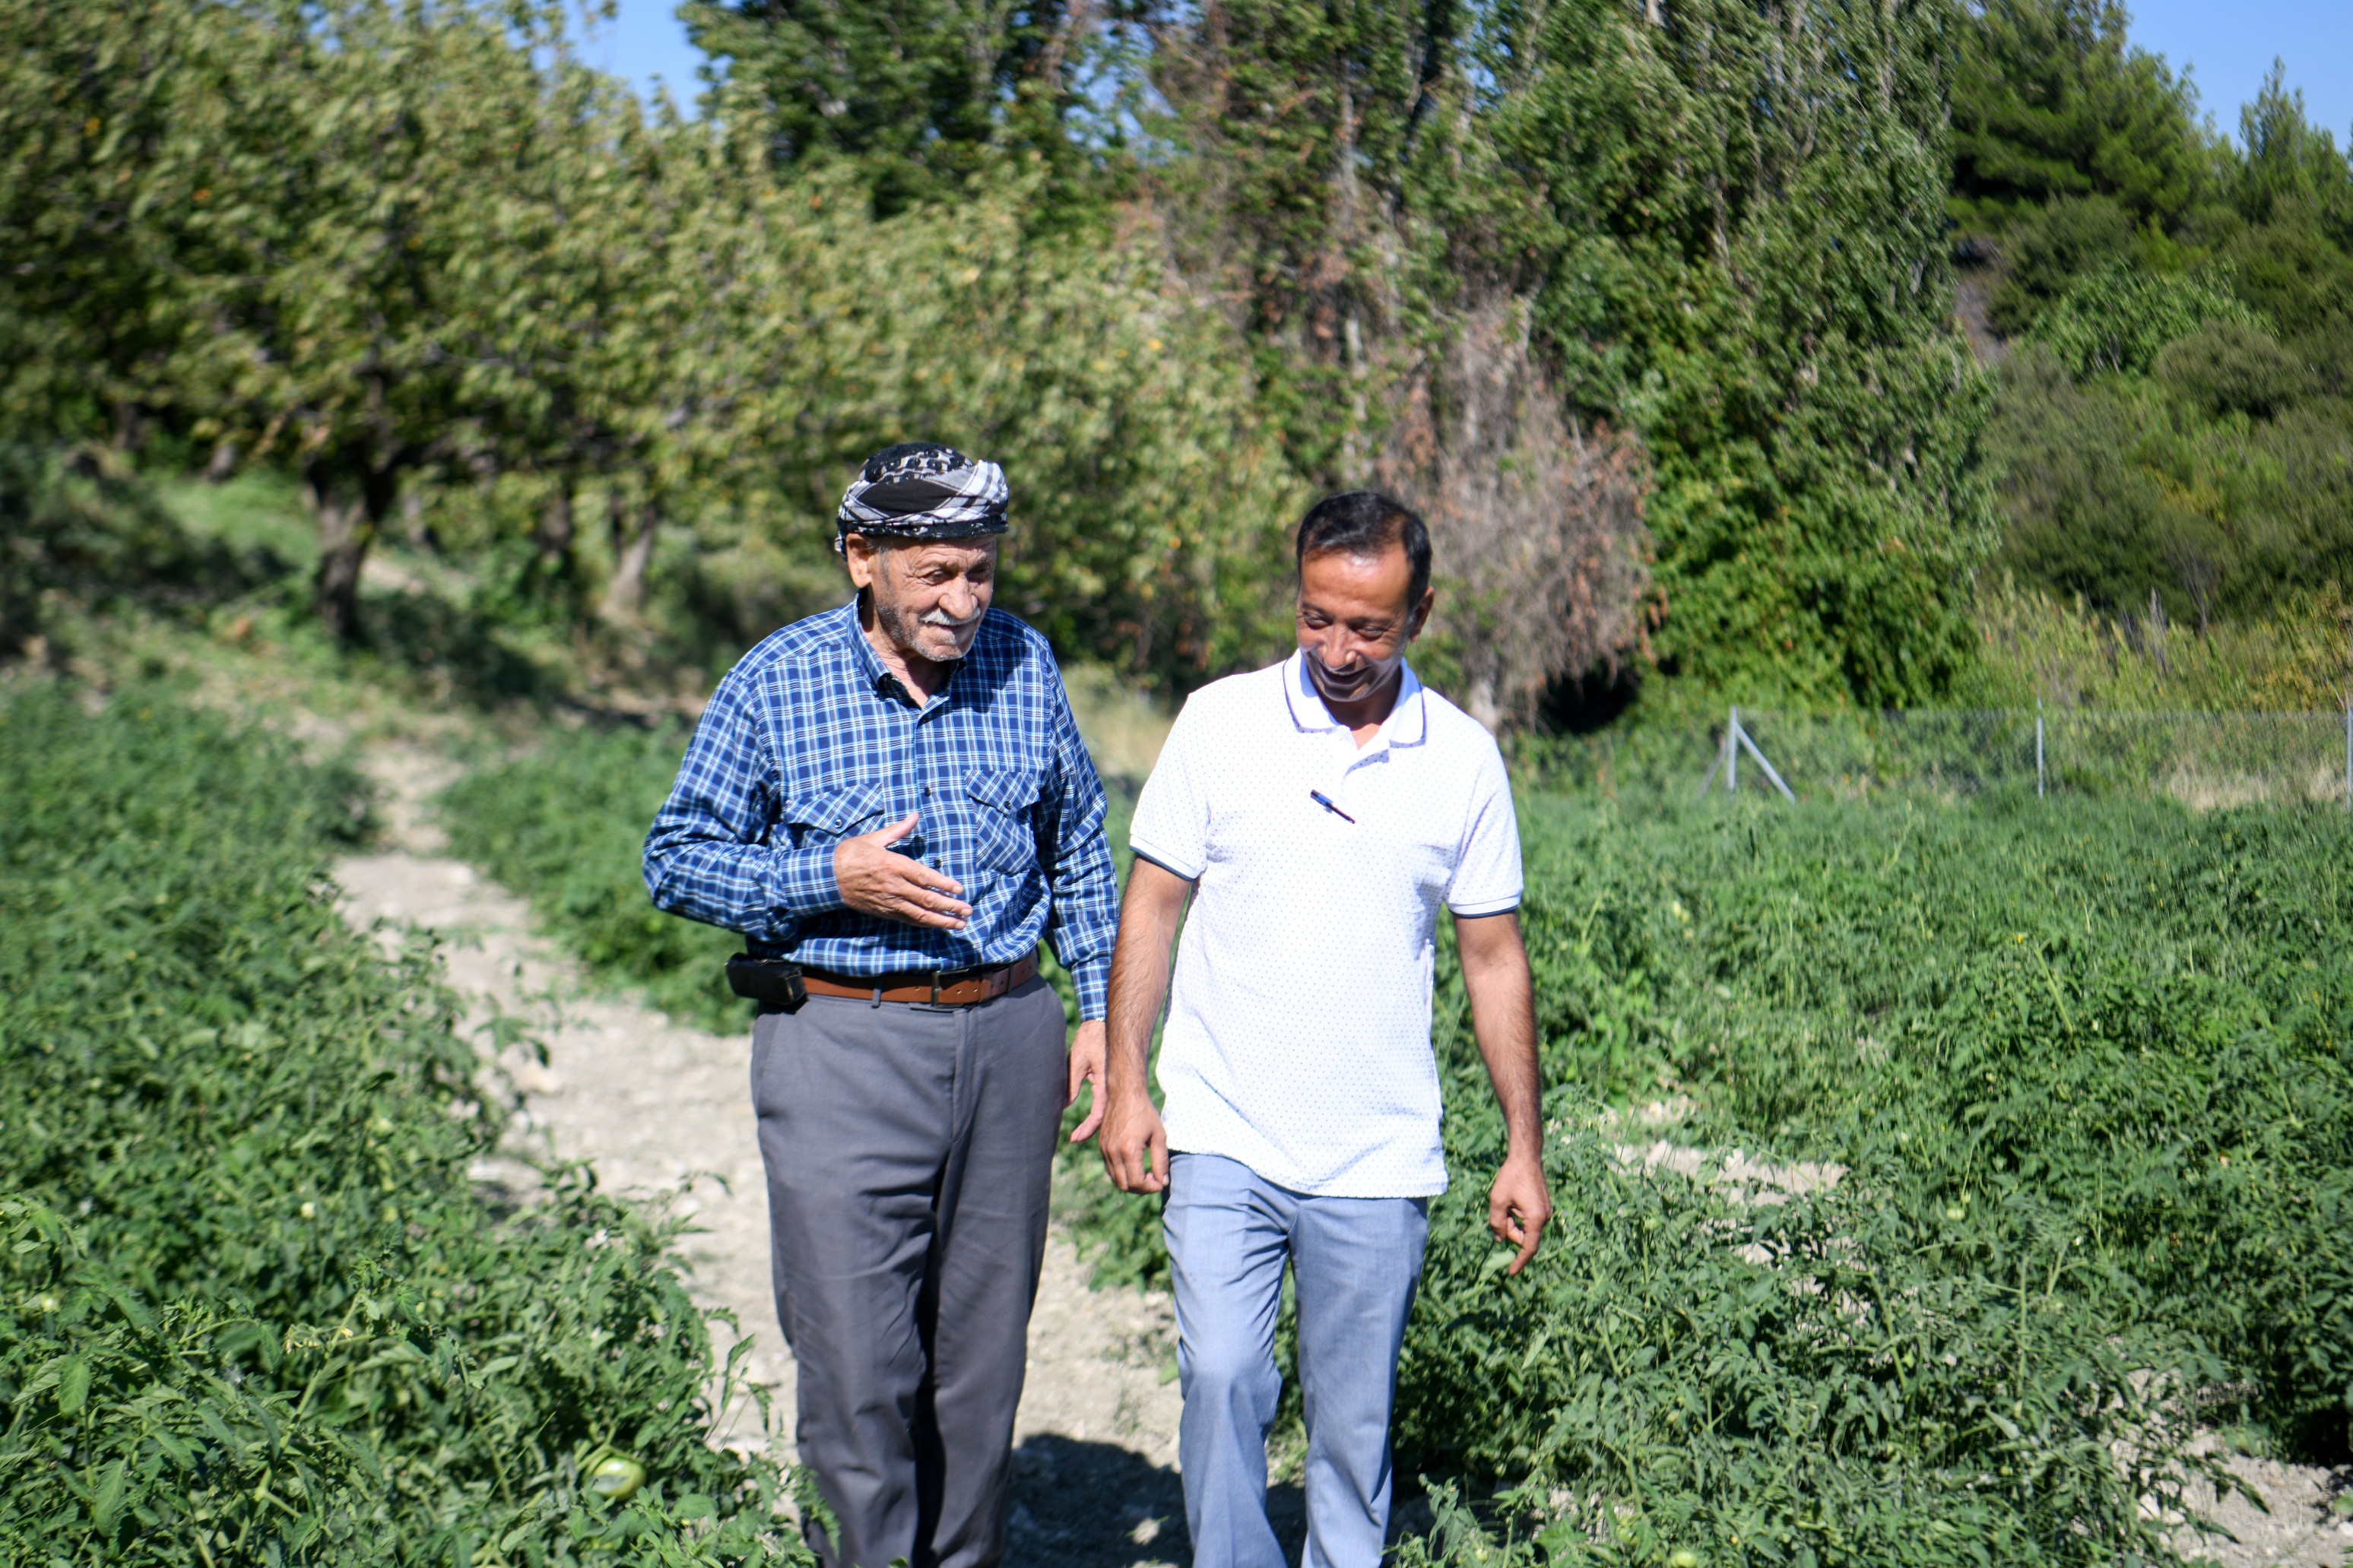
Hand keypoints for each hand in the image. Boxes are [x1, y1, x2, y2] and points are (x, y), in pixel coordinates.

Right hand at [832, 812, 970, 928]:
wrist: (826, 877)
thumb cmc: (850, 854)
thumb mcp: (875, 838)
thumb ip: (899, 829)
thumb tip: (915, 815)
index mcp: (894, 865)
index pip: (925, 878)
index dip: (945, 885)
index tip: (960, 889)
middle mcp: (894, 886)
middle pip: (927, 900)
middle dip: (950, 907)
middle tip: (968, 911)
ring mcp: (889, 902)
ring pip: (920, 915)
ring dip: (941, 921)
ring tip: (959, 924)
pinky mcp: (883, 912)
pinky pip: (907, 920)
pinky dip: (924, 924)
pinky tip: (936, 925)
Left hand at [1066, 1019, 1106, 1142]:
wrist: (1102, 1023)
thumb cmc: (1090, 1039)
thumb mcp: (1077, 1062)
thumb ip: (1071, 1085)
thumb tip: (1062, 1106)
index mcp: (1105, 1084)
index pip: (1098, 1115)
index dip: (1086, 1129)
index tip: (1074, 1138)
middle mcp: (1112, 1087)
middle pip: (1104, 1117)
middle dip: (1089, 1131)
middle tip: (1074, 1139)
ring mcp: (1112, 1084)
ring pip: (1105, 1110)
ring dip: (1094, 1124)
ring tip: (1079, 1134)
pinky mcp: (1109, 1080)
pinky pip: (1105, 1101)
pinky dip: (1098, 1113)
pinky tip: (1090, 1119)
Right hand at [1098, 1089, 1167, 1193]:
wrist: (1125, 1093)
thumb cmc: (1145, 1112)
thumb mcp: (1159, 1136)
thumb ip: (1161, 1161)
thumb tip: (1163, 1181)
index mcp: (1129, 1150)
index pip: (1137, 1182)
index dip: (1150, 1188)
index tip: (1160, 1183)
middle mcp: (1113, 1152)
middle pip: (1124, 1185)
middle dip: (1141, 1189)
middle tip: (1153, 1180)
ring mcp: (1105, 1149)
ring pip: (1115, 1179)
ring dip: (1130, 1182)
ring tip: (1145, 1174)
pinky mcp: (1102, 1146)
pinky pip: (1110, 1168)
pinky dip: (1122, 1174)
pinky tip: (1134, 1166)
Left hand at [1488, 1150, 1550, 1274]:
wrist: (1526, 1157)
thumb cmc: (1511, 1177)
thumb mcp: (1498, 1200)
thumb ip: (1497, 1223)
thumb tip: (1499, 1239)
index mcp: (1536, 1219)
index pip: (1528, 1248)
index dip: (1519, 1262)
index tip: (1510, 1273)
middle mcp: (1544, 1218)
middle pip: (1523, 1237)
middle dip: (1509, 1229)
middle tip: (1501, 1209)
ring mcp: (1545, 1212)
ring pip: (1524, 1228)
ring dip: (1512, 1220)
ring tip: (1507, 1201)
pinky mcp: (1542, 1207)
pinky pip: (1527, 1220)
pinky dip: (1517, 1215)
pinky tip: (1513, 1200)